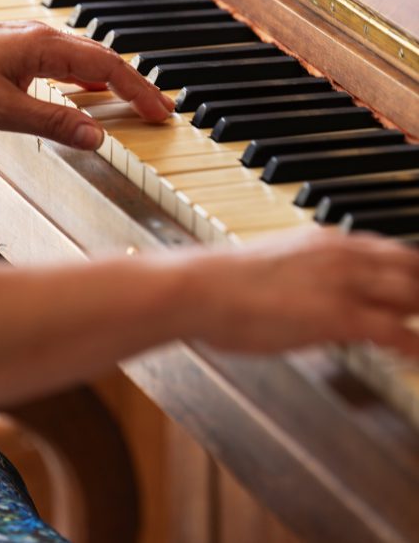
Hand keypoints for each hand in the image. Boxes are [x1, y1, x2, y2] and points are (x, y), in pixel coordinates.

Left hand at [0, 22, 173, 147]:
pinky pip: (67, 61)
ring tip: (136, 101)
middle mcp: (44, 37)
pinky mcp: (19, 50)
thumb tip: (97, 136)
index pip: (109, 66)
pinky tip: (89, 88)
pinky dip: (89, 76)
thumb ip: (53, 123)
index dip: (139, 91)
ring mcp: (32, 41)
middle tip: (161, 110)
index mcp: (46, 47)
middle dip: (136, 85)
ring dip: (115, 80)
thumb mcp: (3, 110)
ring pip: (87, 58)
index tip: (162, 113)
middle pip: (105, 58)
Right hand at [183, 227, 418, 355]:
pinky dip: (415, 346)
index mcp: (326, 240)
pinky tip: (417, 357)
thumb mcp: (276, 266)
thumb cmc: (225, 284)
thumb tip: (316, 295)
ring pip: (412, 293)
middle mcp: (342, 254)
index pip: (387, 251)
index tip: (414, 287)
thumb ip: (306, 273)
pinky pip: (396, 330)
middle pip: (410, 268)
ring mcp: (343, 282)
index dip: (408, 272)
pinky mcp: (339, 314)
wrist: (202, 288)